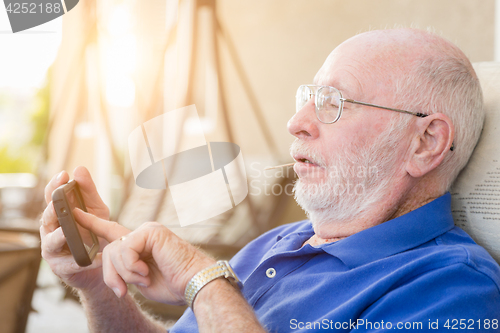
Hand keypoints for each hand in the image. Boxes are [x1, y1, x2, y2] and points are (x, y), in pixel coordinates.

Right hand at [40, 166, 128, 290]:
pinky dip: (83, 260)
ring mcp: (53, 249)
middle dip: (53, 210)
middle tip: (58, 203)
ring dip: (59, 236)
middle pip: (47, 218)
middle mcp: (50, 230)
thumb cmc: (93, 233)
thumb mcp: (96, 209)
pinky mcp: (62, 267)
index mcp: (57, 214)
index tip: (64, 175)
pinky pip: (71, 264)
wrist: (100, 263)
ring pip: (51, 242)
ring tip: (66, 232)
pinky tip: (97, 257)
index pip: (51, 197)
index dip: (55, 185)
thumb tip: (79, 169)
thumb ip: (88, 191)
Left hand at [100, 222, 214, 304]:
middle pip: (109, 250)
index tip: (74, 213)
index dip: (92, 223)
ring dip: (125, 273)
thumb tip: (108, 268)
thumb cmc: (173, 283)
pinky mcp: (151, 232)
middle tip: (124, 290)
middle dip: (112, 275)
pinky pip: (126, 248)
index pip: (111, 230)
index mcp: (140, 244)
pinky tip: (146, 272)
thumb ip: (123, 269)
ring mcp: (147, 230)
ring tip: (144, 279)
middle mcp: (143, 233)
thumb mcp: (139, 279)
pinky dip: (132, 266)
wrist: (194, 283)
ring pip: (115, 250)